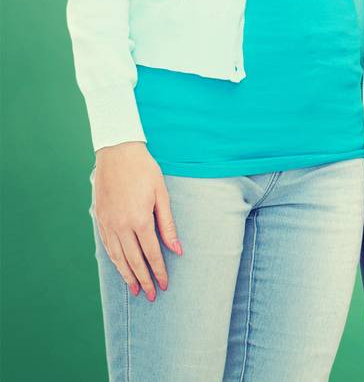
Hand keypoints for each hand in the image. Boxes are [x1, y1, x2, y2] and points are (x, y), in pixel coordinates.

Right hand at [92, 142, 180, 301]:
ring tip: (135, 290)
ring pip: (118, 258)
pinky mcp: (100, 221)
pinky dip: (115, 261)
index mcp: (139, 220)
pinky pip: (107, 247)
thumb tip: (177, 249)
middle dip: (144, 280)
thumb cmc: (144, 170)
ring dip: (127, 276)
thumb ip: (168, 223)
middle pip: (134, 261)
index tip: (164, 284)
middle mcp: (121, 226)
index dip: (158, 271)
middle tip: (151, 295)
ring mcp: (108, 225)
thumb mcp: (161, 193)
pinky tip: (120, 268)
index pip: (151, 253)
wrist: (117, 154)